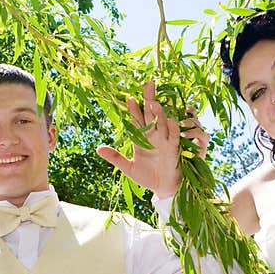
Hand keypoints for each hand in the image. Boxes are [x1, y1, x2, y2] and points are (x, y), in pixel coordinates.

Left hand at [96, 82, 209, 198]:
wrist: (164, 189)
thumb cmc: (147, 178)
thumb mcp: (129, 169)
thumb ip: (115, 158)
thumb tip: (97, 149)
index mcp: (142, 139)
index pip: (137, 120)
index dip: (133, 110)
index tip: (129, 98)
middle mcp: (155, 136)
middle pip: (152, 114)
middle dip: (150, 99)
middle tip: (148, 84)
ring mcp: (166, 141)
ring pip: (163, 122)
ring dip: (159, 113)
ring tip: (153, 102)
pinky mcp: (176, 149)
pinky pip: (175, 136)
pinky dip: (174, 129)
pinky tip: (171, 120)